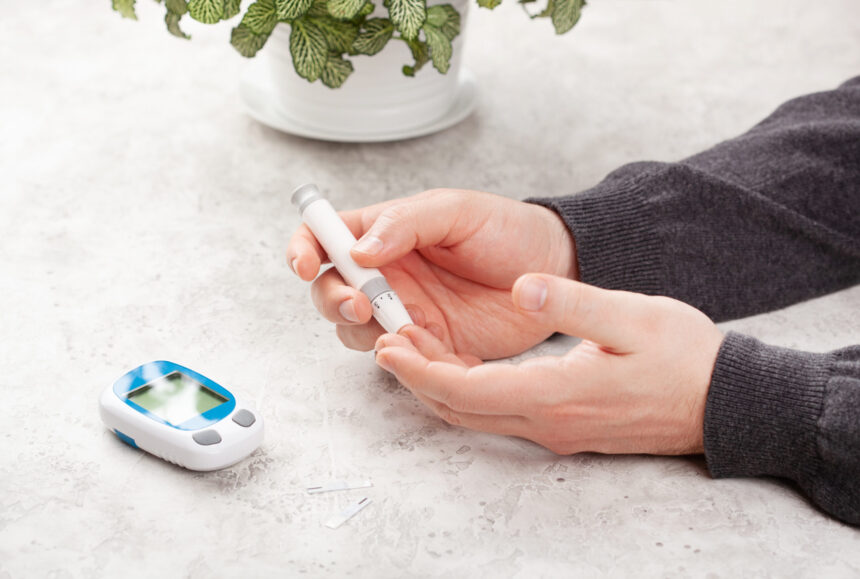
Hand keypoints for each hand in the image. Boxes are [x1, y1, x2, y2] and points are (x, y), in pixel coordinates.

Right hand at [286, 189, 576, 359]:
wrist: (555, 270)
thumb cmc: (506, 230)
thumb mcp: (456, 210)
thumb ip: (404, 223)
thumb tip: (358, 250)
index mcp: (383, 233)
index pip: (324, 238)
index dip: (302, 250)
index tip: (304, 264)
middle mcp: (385, 274)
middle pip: (329, 291)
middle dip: (333, 301)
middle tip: (361, 303)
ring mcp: (405, 312)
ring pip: (355, 331)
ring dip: (365, 332)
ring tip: (405, 325)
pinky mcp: (429, 345)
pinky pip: (398, 359)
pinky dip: (403, 358)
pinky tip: (432, 345)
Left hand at [374, 274, 724, 454]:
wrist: (722, 402)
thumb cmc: (683, 358)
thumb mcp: (631, 316)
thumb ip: (572, 302)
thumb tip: (522, 288)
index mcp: (556, 395)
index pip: (465, 391)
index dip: (419, 369)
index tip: (386, 344)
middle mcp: (548, 422)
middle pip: (460, 410)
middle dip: (417, 378)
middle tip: (386, 343)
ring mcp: (556, 430)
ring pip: (477, 416)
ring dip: (440, 385)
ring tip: (413, 348)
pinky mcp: (565, 427)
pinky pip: (500, 415)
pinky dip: (469, 392)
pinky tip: (461, 365)